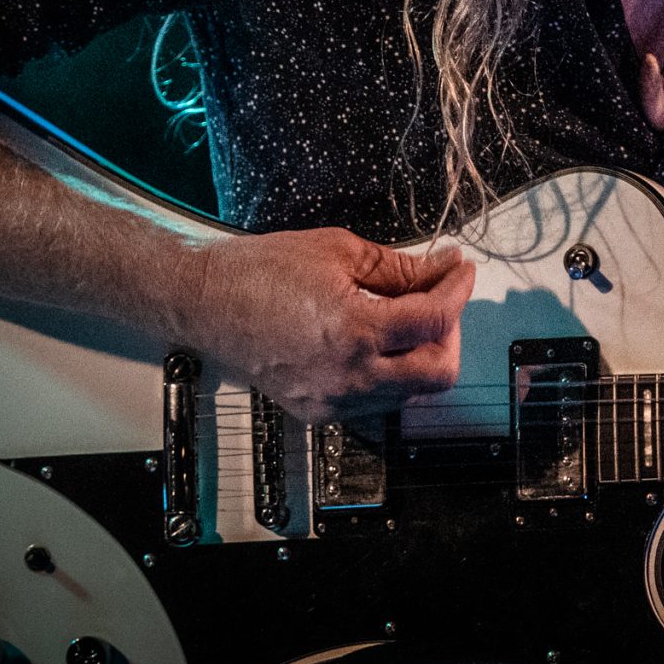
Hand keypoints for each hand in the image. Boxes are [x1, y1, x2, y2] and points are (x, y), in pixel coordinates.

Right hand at [180, 227, 472, 423]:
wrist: (204, 300)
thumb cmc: (258, 272)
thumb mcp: (339, 252)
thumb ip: (400, 267)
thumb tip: (441, 269)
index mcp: (353, 331)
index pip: (435, 320)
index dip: (457, 290)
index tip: (459, 271)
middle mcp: (347, 376)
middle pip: (438, 373)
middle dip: (449, 334)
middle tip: (440, 300)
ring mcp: (331, 400)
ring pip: (410, 394)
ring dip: (422, 357)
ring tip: (407, 319)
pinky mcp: (318, 411)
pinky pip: (377, 403)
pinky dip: (391, 375)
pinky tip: (379, 343)